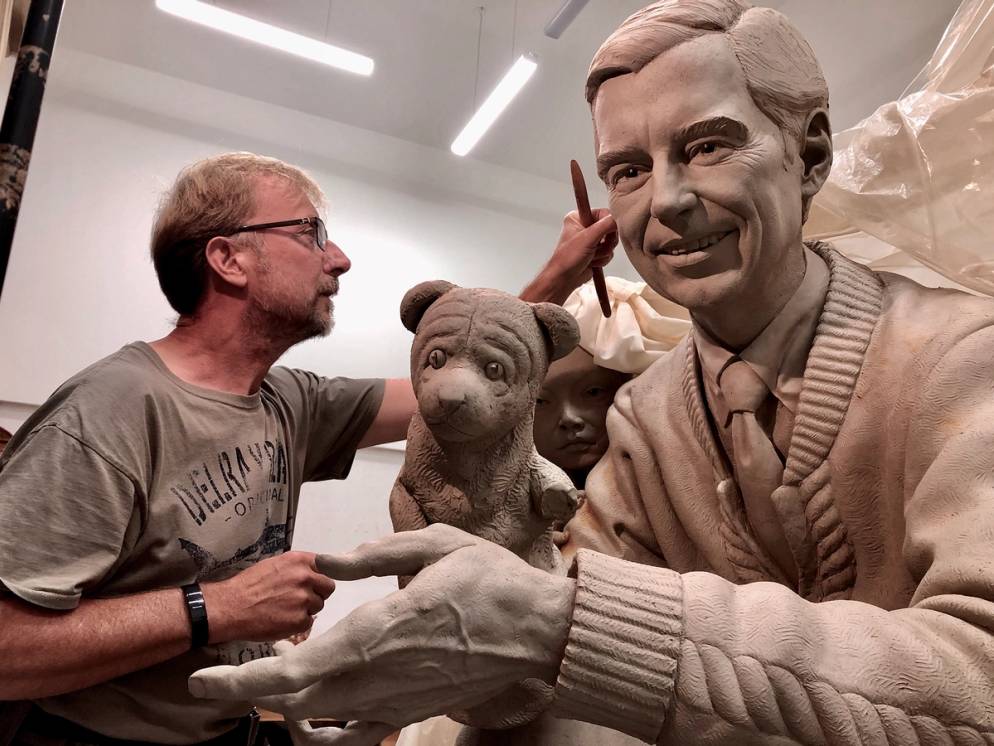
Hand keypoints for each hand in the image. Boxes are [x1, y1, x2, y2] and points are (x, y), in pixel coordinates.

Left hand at [189, 525, 575, 726]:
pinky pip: (357, 739)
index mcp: (379, 630)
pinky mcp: (412, 711)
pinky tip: (307, 724)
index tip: (201, 680)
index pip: (294, 667)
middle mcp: (379, 675)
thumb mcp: (434, 546)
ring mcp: (395, 701)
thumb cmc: (490, 581)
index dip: (241, 680)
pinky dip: (322, 737)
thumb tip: (321, 562)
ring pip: (319, 722)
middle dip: (246, 694)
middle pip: (294, 701)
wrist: (538, 630)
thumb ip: (372, 555)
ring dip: (278, 710)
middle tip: (213, 682)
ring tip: (257, 691)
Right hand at [202, 551, 334, 643]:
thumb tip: (313, 573)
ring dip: (306, 609)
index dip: (320, 577)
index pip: (327, 567)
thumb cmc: (248, 585)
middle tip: (299, 599)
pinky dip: (298, 624)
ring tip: (285, 610)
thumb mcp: (274, 565)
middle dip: (317, 593)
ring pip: (318, 605)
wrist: (230, 607)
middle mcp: (305, 577)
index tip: (316, 583)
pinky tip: (281, 620)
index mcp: (299, 560)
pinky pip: (308, 622)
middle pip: (328, 587)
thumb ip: (296, 568)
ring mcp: (304, 599)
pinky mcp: (300, 620)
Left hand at [520, 209, 617, 303]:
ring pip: (611, 242)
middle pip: (610, 228)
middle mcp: (585, 226)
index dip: (608, 225)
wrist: (565, 279)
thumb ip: (606, 225)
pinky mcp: (596, 250)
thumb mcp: (588, 238)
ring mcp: (591, 239)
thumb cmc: (568, 259)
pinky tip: (592, 262)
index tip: (605, 235)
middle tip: (595, 248)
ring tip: (591, 256)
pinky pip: (609, 252)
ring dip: (603, 252)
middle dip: (605, 242)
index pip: (605, 213)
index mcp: (579, 217)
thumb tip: (619, 218)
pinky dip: (603, 259)